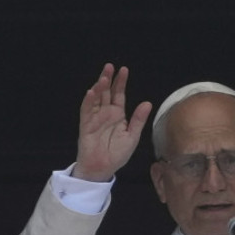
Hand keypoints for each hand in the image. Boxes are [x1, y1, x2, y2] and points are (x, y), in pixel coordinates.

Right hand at [74, 63, 152, 181]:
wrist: (103, 168)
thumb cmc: (117, 154)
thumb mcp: (132, 136)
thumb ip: (139, 120)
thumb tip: (147, 103)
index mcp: (118, 115)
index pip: (119, 95)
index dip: (121, 83)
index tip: (124, 70)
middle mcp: (106, 113)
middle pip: (106, 92)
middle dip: (108, 79)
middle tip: (110, 66)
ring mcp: (95, 118)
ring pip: (96, 98)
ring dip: (98, 87)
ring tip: (103, 77)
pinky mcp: (86, 125)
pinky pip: (86, 111)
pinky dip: (88, 101)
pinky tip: (91, 92)